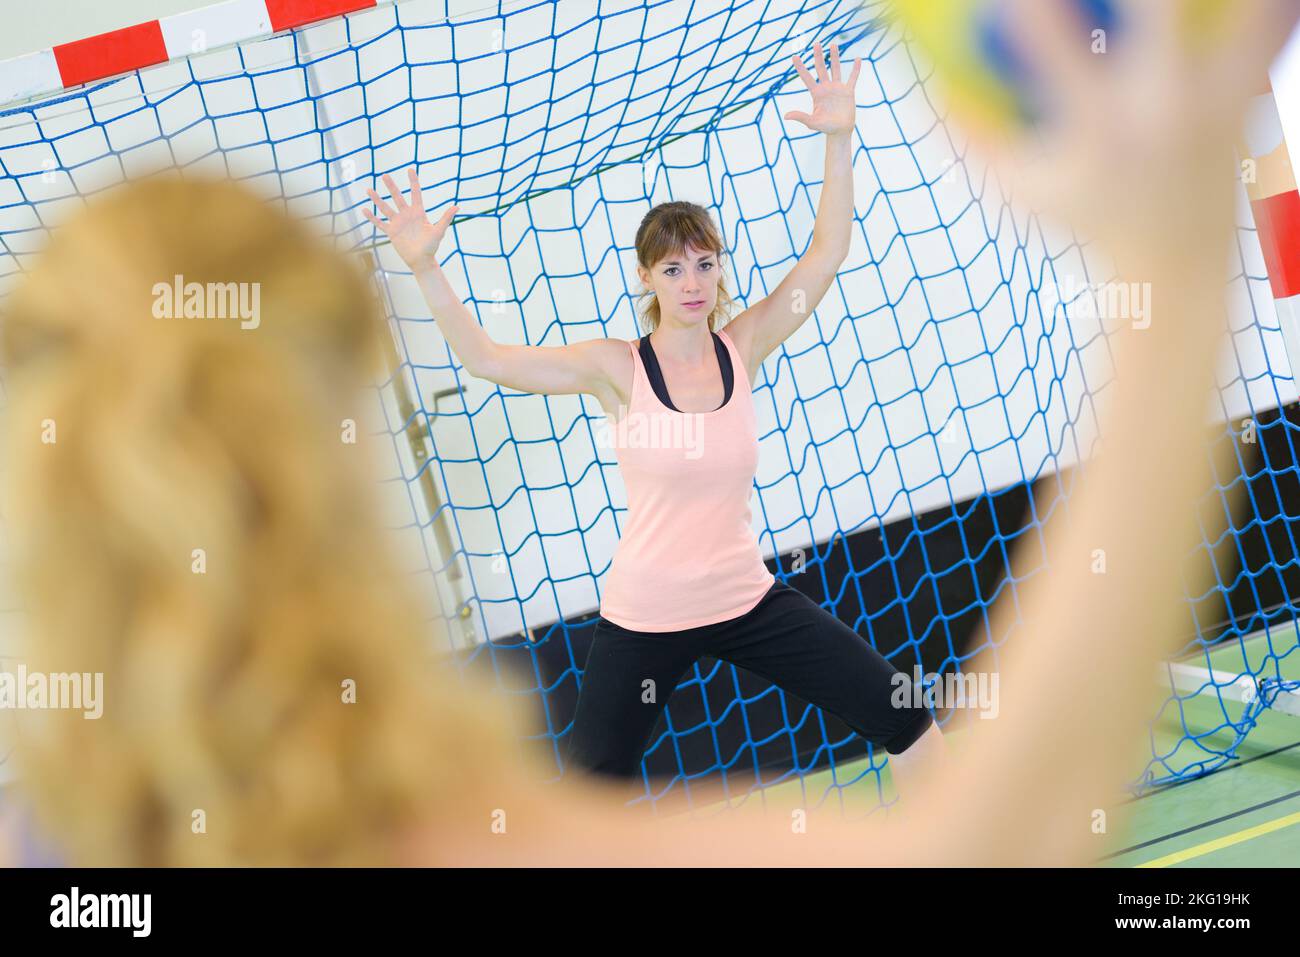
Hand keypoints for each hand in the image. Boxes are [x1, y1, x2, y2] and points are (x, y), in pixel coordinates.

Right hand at [363, 167, 457, 270]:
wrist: (421, 260)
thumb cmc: (431, 246)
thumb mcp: (439, 231)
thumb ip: (445, 218)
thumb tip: (457, 206)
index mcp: (418, 213)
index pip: (415, 194)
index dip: (413, 182)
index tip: (410, 169)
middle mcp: (407, 215)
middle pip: (397, 197)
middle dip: (391, 187)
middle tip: (385, 175)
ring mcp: (398, 223)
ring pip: (385, 208)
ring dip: (377, 200)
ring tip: (368, 190)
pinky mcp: (391, 232)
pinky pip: (379, 223)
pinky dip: (372, 218)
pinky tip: (364, 210)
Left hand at [785, 40, 861, 136]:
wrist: (840, 131)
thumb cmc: (825, 127)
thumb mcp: (812, 122)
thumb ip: (800, 117)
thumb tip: (785, 116)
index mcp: (816, 93)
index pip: (807, 77)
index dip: (800, 67)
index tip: (794, 56)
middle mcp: (826, 88)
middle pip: (821, 68)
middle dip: (818, 56)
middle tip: (816, 43)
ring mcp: (837, 88)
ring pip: (836, 69)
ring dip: (835, 57)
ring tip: (833, 44)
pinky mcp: (848, 91)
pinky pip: (852, 78)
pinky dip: (855, 69)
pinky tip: (858, 59)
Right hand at [993, 0, 1299, 262]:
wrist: (1175, 264)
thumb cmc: (1087, 221)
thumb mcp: (1021, 192)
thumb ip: (975, 142)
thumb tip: (932, 93)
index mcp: (1097, 126)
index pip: (1054, 51)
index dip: (1033, 14)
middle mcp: (1158, 105)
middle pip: (1158, 10)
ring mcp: (1211, 99)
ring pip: (1239, 15)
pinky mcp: (1245, 97)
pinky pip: (1272, 30)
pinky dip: (1269, 7)